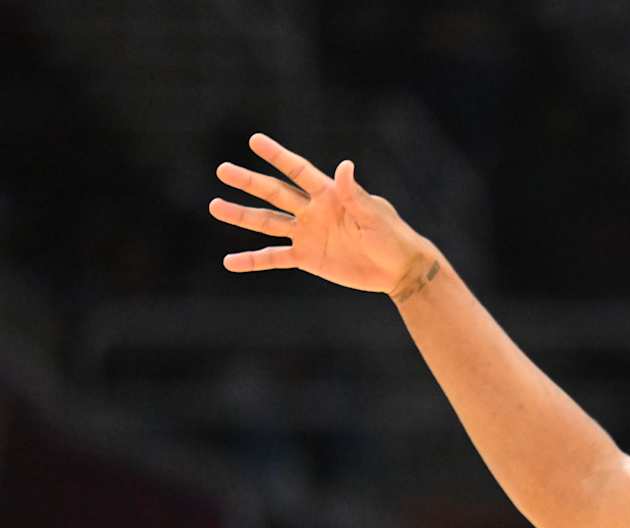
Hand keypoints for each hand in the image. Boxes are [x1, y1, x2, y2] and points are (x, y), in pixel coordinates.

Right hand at [209, 133, 434, 295]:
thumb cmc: (392, 237)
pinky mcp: (307, 257)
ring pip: (268, 222)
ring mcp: (307, 234)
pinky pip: (274, 258)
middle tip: (222, 169)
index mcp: (330, 195)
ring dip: (242, 216)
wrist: (398, 269)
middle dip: (249, 182)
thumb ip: (356, 194)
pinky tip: (230, 263)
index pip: (299, 171)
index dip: (278, 156)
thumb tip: (344, 165)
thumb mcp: (375, 216)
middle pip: (275, 193)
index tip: (255, 140)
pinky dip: (253, 261)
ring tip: (215, 207)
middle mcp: (313, 211)